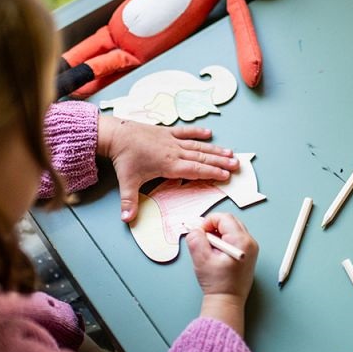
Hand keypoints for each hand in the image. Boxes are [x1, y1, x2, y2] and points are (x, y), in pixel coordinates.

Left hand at [97, 115, 238, 221]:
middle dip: (220, 162)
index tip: (226, 175)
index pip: (195, 170)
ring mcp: (171, 140)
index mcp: (168, 165)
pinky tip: (209, 133)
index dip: (212, 172)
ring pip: (198, 145)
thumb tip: (126, 220)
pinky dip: (198, 132)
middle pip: (202, 157)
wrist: (116, 135)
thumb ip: (129, 202)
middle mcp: (174, 152)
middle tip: (237, 164)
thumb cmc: (123, 159)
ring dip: (214, 149)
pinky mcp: (166, 131)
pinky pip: (185, 132)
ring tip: (230, 152)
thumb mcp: (126, 183)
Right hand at [185, 213, 257, 336]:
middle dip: (213, 227)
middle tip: (202, 239)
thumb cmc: (217, 283)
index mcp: (241, 241)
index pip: (224, 218)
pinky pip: (234, 239)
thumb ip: (196, 239)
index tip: (199, 233)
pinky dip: (223, 241)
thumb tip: (195, 229)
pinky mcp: (248, 255)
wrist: (227, 301)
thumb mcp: (201, 259)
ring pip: (232, 229)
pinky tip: (216, 254)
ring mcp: (250, 249)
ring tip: (209, 249)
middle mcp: (250, 243)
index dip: (208, 222)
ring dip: (218, 234)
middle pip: (229, 222)